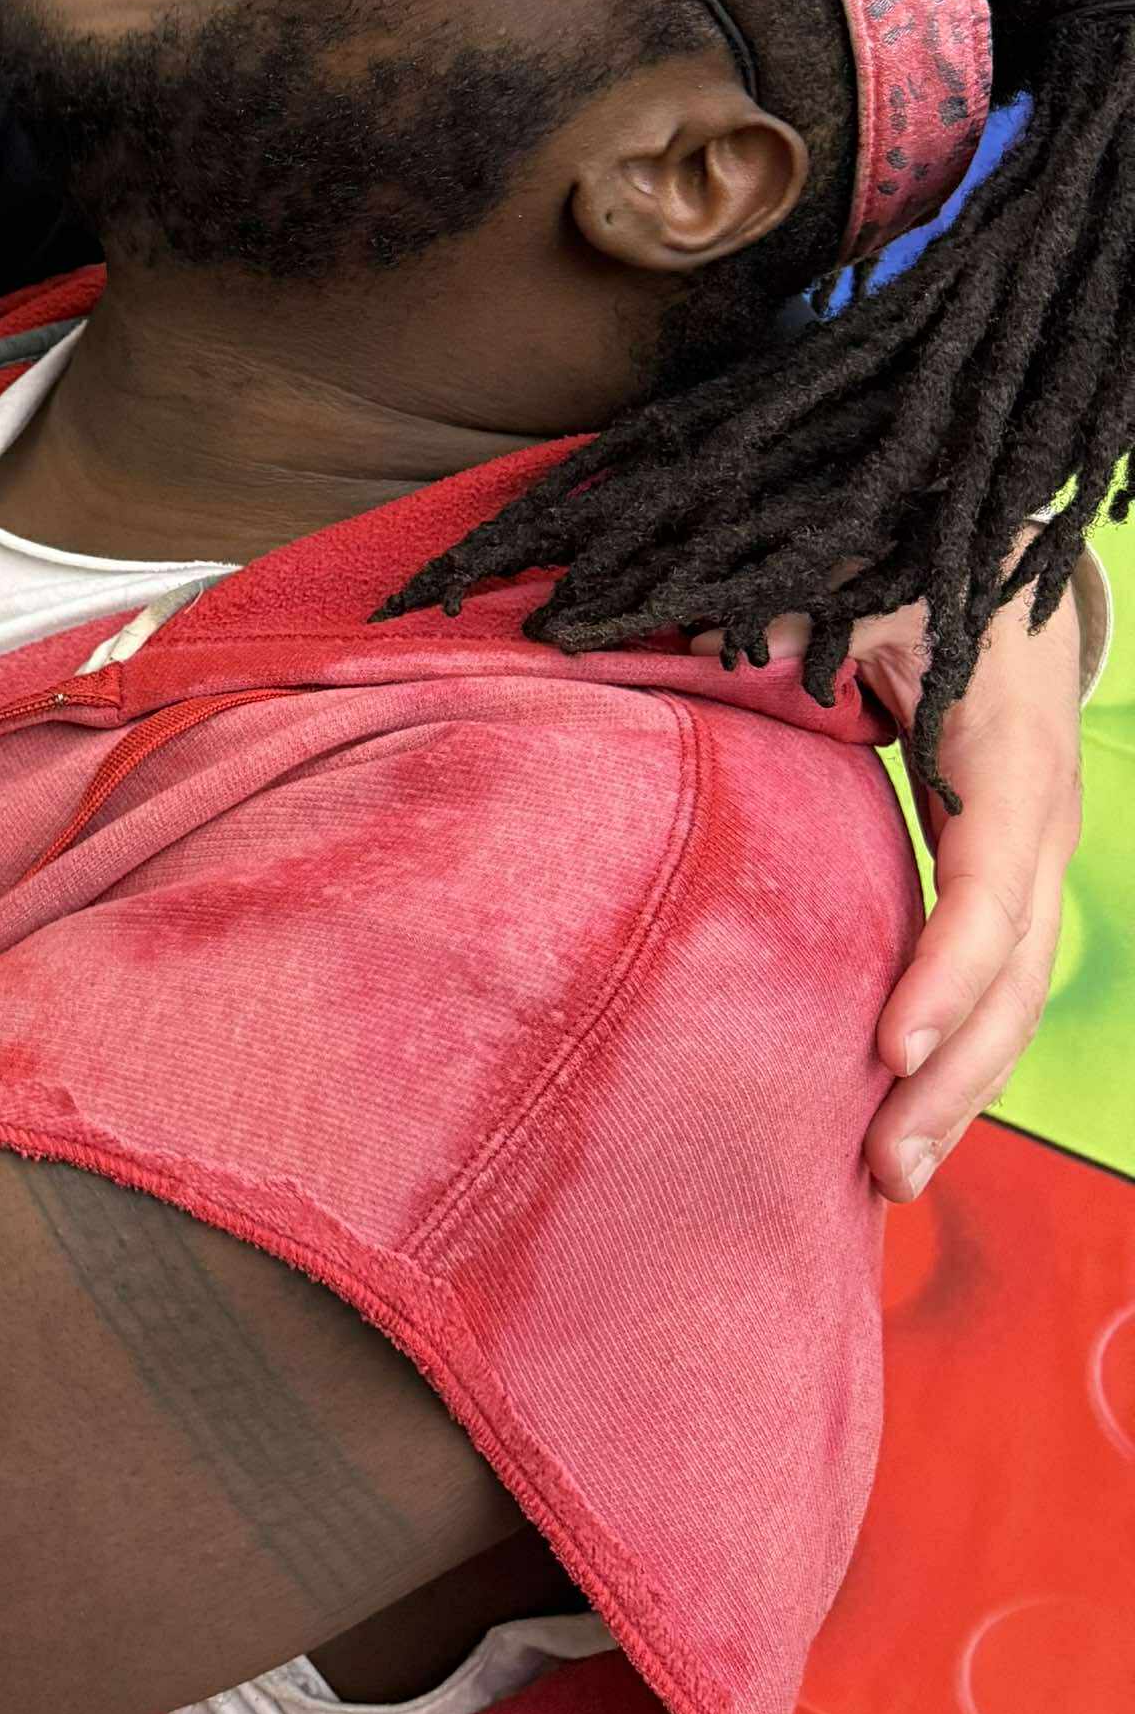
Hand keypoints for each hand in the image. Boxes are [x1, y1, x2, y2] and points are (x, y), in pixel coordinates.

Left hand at [845, 584, 1081, 1200]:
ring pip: (1013, 992)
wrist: (991, 536)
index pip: (994, 884)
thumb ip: (786, 622)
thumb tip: (674, 655)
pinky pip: (991, 973)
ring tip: (890, 1178)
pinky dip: (955, 1049)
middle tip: (880, 1163)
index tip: (888, 1047)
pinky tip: (903, 1119)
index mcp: (1012, 747)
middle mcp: (1039, 813)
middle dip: (957, 1074)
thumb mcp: (859, 573)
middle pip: (1015, 970)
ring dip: (960, 1087)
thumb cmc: (915, 554)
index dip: (946, 971)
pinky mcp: (1002, 864)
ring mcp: (1030, 847)